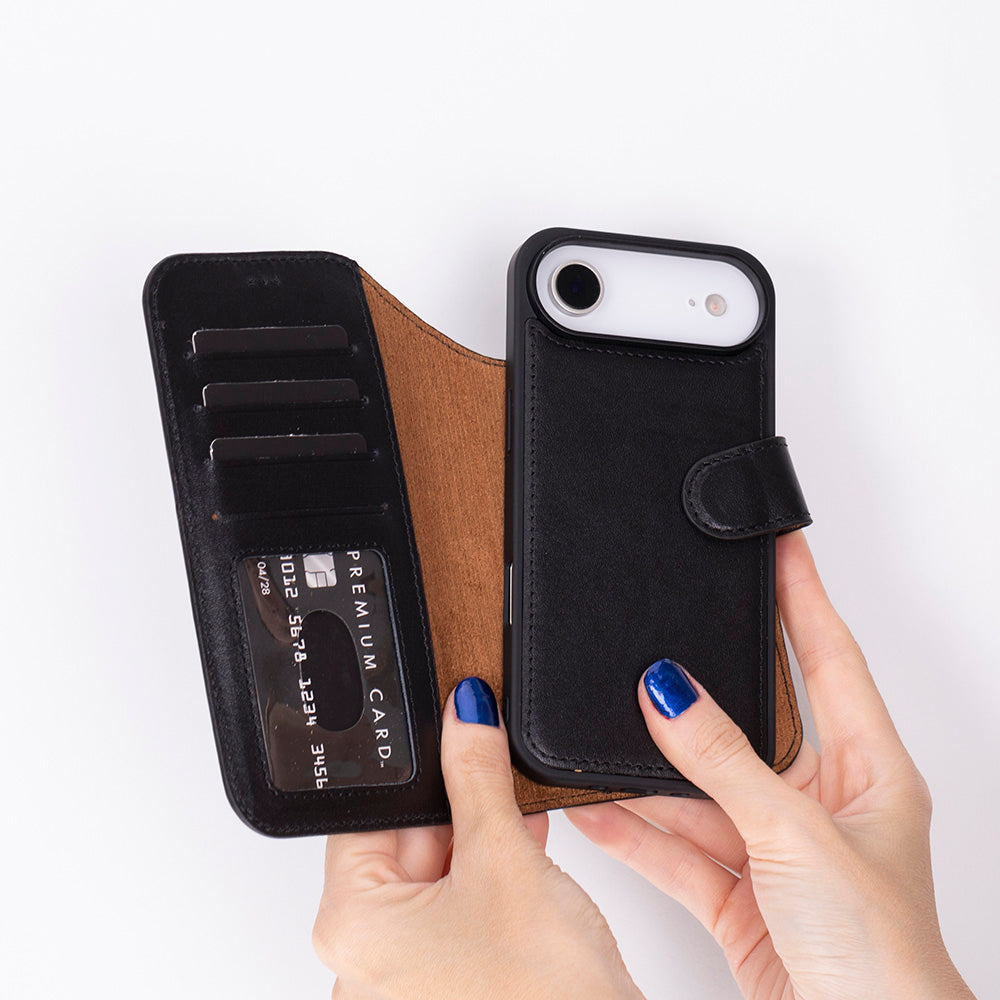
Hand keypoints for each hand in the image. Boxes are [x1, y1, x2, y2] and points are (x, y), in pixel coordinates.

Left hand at [312, 677, 643, 999]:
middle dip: (457, 807)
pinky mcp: (451, 985)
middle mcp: (369, 962)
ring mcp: (410, 979)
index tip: (450, 736)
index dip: (417, 772)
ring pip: (438, 877)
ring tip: (520, 822)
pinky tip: (527, 859)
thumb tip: (465, 715)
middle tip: (495, 776)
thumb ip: (477, 773)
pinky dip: (490, 881)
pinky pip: (458, 912)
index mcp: (352, 928)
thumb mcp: (506, 860)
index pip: (370, 816)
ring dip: (480, 842)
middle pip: (405, 845)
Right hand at [567, 530, 975, 999]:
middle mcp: (822, 802)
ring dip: (651, 771)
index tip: (777, 545)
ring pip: (700, 789)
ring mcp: (775, 847)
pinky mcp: (738, 893)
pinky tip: (595, 808)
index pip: (831, 658)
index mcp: (868, 770)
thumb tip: (670, 694)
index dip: (803, 596)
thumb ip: (725, 763)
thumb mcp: (797, 837)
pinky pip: (676, 847)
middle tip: (660, 634)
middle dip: (700, 690)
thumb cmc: (882, 959)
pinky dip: (635, 831)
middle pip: (748, 722)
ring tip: (601, 731)